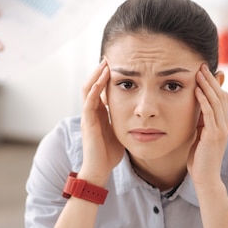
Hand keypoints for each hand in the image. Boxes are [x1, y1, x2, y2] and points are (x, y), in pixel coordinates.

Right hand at [78, 61, 124, 185]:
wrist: (99, 170)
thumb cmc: (109, 154)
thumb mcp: (120, 132)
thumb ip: (124, 121)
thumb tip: (139, 114)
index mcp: (99, 113)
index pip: (99, 89)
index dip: (105, 76)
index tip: (116, 64)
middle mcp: (91, 112)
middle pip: (92, 85)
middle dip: (100, 71)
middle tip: (109, 57)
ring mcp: (88, 117)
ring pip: (88, 89)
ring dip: (96, 75)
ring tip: (105, 63)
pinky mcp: (88, 123)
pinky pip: (89, 102)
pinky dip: (95, 89)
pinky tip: (102, 80)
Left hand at [187, 64, 227, 185]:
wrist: (206, 177)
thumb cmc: (200, 158)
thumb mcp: (200, 135)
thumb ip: (201, 122)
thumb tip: (197, 108)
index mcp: (222, 124)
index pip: (222, 98)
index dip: (215, 84)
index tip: (204, 71)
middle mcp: (225, 124)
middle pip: (222, 95)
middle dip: (212, 80)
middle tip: (202, 66)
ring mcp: (221, 129)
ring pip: (217, 102)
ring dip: (208, 86)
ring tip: (199, 73)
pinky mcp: (214, 135)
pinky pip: (210, 114)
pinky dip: (204, 100)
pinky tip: (197, 91)